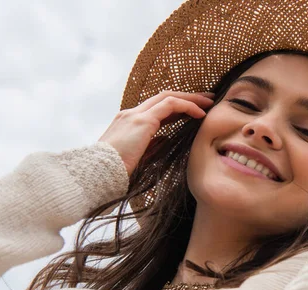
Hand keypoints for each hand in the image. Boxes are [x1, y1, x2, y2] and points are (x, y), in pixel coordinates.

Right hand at [98, 91, 214, 176]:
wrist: (98, 174)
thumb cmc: (115, 172)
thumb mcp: (138, 157)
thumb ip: (151, 146)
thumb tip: (167, 139)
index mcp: (129, 122)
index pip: (158, 108)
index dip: (179, 107)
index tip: (196, 110)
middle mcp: (131, 114)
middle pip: (164, 97)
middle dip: (188, 97)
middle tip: (208, 99)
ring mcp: (135, 115)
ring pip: (168, 97)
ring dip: (191, 98)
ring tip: (209, 103)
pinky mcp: (142, 121)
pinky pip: (170, 105)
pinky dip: (187, 106)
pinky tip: (200, 114)